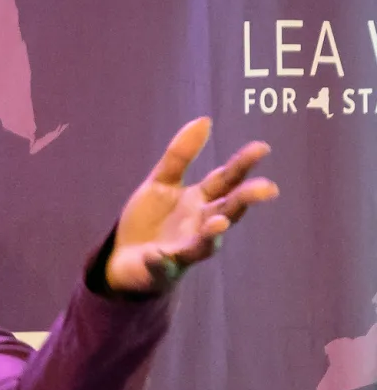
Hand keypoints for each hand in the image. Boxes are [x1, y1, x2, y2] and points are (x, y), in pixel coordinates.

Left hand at [106, 117, 279, 293]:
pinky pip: (163, 266)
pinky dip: (161, 262)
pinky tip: (158, 255)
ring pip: (204, 243)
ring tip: (219, 222)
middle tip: (266, 188)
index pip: (226, 180)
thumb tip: (205, 120)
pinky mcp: (162, 269)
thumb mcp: (161, 183)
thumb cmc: (150, 220)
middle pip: (227, 210)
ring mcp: (183, 249)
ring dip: (212, 234)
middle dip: (245, 200)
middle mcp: (200, 225)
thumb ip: (180, 155)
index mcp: (201, 201)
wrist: (124, 259)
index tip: (262, 148)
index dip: (243, 164)